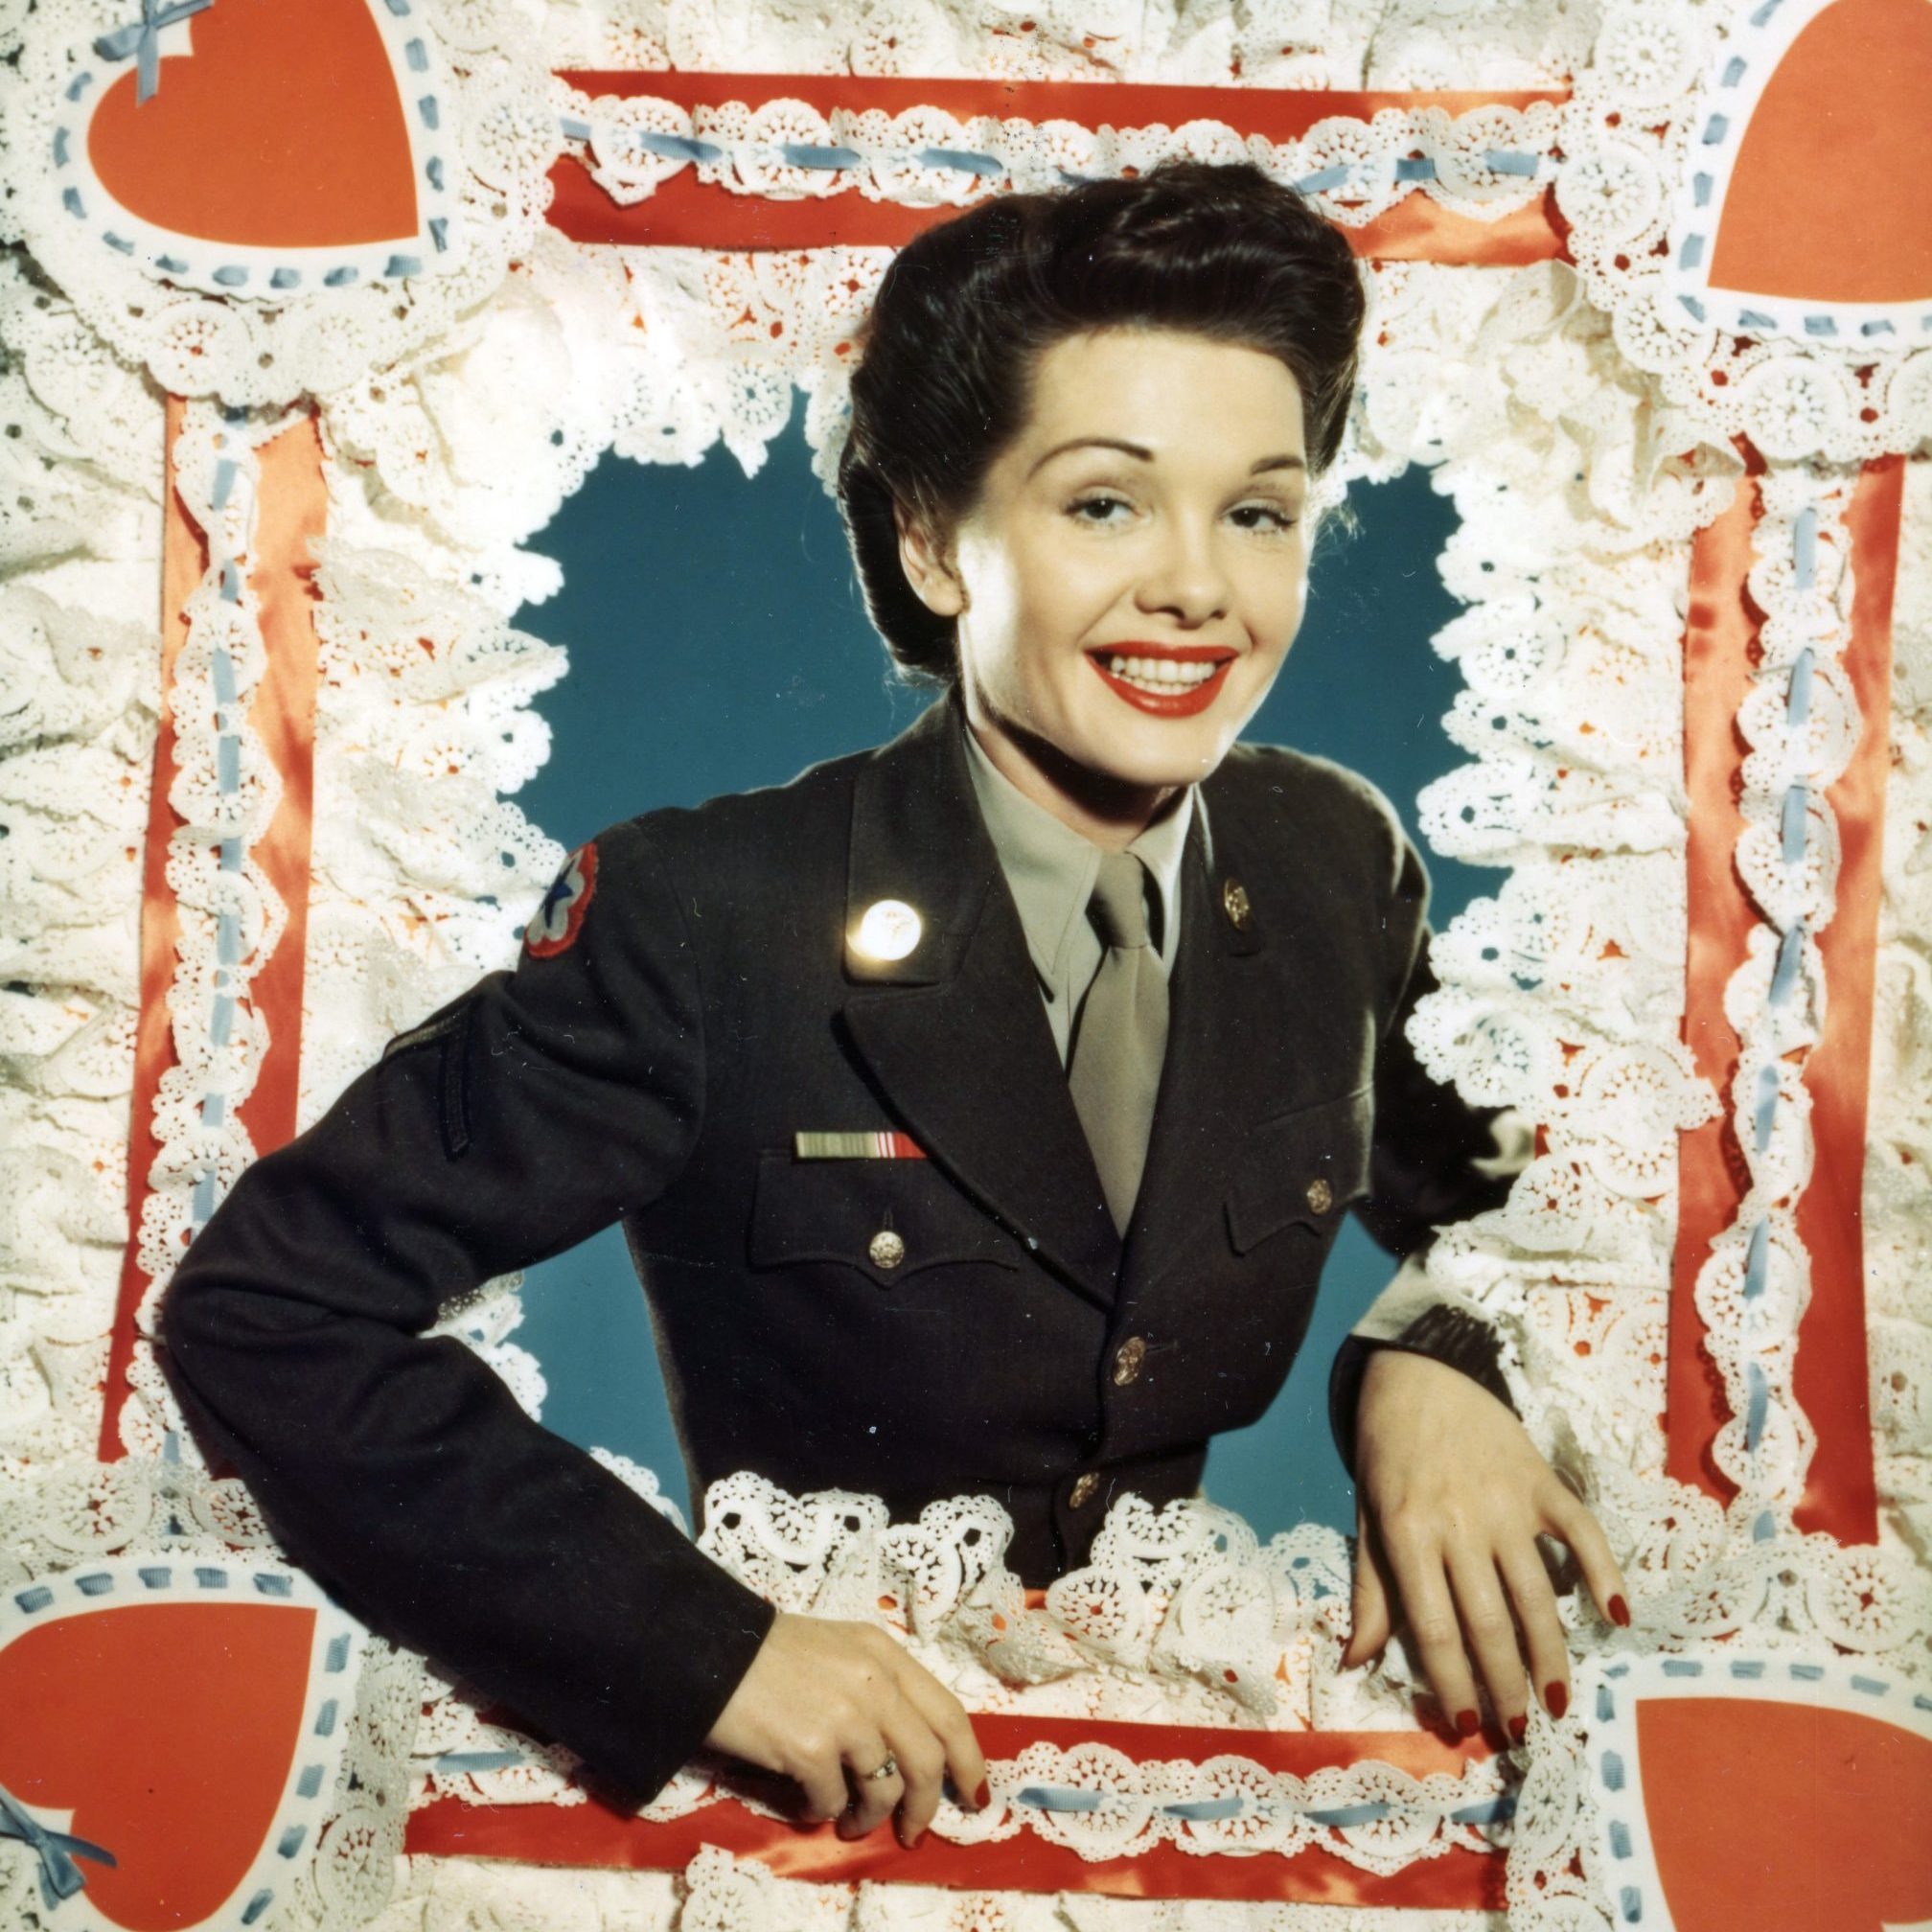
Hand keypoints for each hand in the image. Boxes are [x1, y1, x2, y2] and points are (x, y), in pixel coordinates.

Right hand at [704, 1611, 988, 1844]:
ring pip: (885, 1789)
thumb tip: (904, 1753)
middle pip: (929, 1760)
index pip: (949, 1713)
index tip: (974, 1795)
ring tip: (849, 1823)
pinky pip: (832, 1802)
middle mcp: (875, 1681)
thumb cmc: (770, 1653)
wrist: (711, 1652)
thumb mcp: (839, 1652)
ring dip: (870, 1818)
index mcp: (886, 1653)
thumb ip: (878, 1688)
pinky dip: (822, 1813)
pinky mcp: (810, 1748)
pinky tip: (805, 1803)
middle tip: (913, 1833)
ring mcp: (846, 1716)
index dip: (970, 1760)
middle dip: (927, 1807)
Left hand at [1341, 1347, 1628, 1741]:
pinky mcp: (1542, 1480)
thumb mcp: (1367, 1518)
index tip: (1467, 1724)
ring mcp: (1506, 1502)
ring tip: (1560, 1701)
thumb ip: (1369, 1591)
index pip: (1435, 1626)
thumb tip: (1355, 1661)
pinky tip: (1618, 1615)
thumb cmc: (1386, 1453)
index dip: (1453, 1680)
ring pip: (1537, 1592)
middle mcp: (1459, 1523)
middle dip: (1507, 1685)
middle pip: (1489, 1621)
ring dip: (1552, 1653)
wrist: (1420, 1373)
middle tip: (1521, 1732)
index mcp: (1409, 1534)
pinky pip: (1581, 1531)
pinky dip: (1604, 1572)